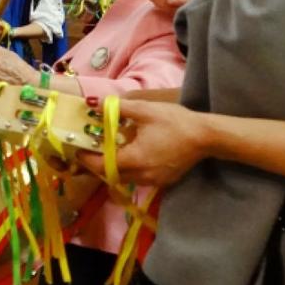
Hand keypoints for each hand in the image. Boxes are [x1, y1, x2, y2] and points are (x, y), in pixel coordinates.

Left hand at [77, 95, 208, 187]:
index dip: (87, 159)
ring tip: (110, 150)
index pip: (102, 165)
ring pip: (125, 178)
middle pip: (111, 175)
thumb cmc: (175, 121)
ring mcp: (154, 181)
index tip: (78, 150)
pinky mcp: (164, 181)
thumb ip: (117, 108)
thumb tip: (93, 103)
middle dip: (99, 164)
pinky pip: (139, 178)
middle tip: (91, 150)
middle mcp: (142, 175)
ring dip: (114, 167)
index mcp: (135, 159)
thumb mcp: (145, 110)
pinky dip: (130, 169)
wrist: (206, 136)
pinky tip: (132, 154)